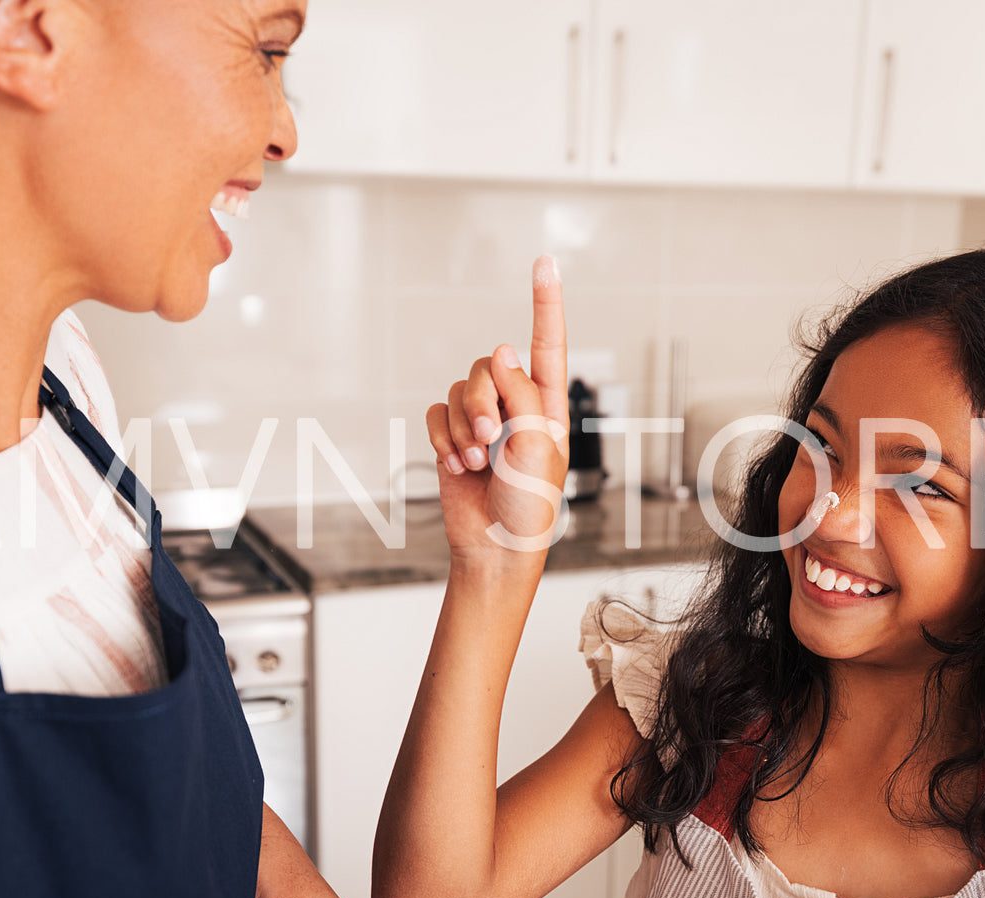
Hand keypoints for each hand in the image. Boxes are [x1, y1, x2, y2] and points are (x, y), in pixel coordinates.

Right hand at [426, 255, 569, 560]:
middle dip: (481, 402)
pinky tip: (459, 466)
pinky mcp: (452, 437)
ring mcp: (482, 421)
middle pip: (489, 367)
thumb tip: (504, 351)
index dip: (546, 302)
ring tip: (478, 463)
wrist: (496, 548)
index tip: (545, 261)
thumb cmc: (529, 507)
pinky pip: (435, 415)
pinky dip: (442, 440)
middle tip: (489, 440)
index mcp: (548, 405)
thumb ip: (522, 395)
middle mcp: (515, 406)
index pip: (547, 344)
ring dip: (462, 429)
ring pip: (458, 392)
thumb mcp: (537, 447)